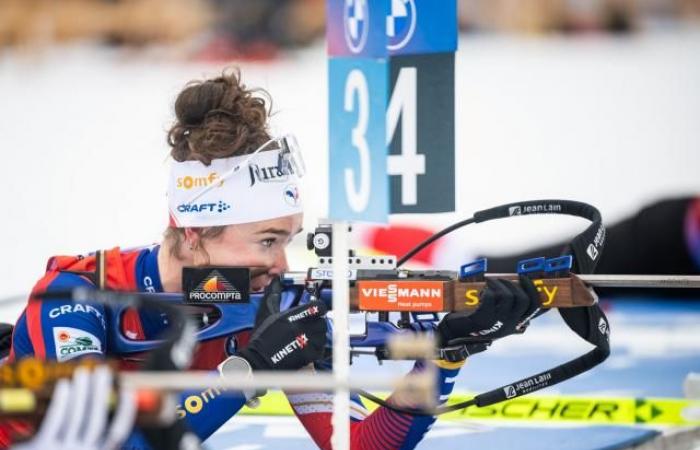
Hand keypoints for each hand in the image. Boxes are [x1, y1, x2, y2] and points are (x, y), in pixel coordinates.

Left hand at [13, 366, 136, 449]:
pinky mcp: (43, 446)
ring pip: (76, 415)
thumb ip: (93, 440)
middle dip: (101, 391)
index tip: (128, 392)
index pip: (119, 432)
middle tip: (102, 371)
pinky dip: (62, 400)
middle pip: (97, 418)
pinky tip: (65, 385)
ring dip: (81, 390)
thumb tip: (106, 415)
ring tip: (83, 373)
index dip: (126, 411)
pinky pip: (56, 419)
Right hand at [237, 277, 327, 370]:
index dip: (319, 308)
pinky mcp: (307, 356)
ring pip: (323, 336)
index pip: (318, 307)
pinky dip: (317, 349)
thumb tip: (275, 281)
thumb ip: (273, 296)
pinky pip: (320, 350)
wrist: (258, 360)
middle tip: (311, 325)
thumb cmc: (261, 338)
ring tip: (309, 337)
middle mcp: (301, 328)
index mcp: (292, 316)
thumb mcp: (266, 314)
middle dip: (318, 323)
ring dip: (318, 336)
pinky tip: (308, 348)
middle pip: (322, 322)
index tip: (317, 309)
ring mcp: (306, 343)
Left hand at [437, 276, 539, 350]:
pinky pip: (490, 298)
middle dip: (514, 285)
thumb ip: (508, 308)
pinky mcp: (482, 318)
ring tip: (490, 282)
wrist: (454, 334)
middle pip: (523, 300)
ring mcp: (496, 322)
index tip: (524, 278)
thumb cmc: (476, 322)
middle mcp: (509, 325)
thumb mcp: (496, 318)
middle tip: (502, 280)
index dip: (532, 290)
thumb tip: (517, 286)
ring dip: (499, 284)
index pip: (535, 307)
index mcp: (515, 324)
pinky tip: (483, 290)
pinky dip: (488, 289)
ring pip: (507, 297)